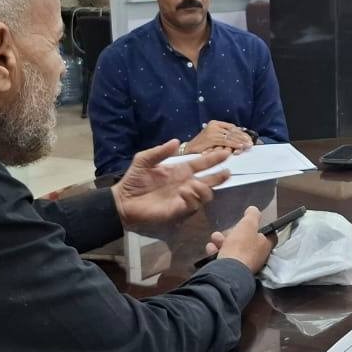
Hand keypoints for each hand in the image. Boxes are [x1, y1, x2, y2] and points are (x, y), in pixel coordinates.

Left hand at [112, 142, 230, 234]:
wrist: (123, 201)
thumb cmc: (134, 180)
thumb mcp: (144, 160)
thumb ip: (160, 151)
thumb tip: (176, 141)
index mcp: (179, 171)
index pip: (201, 164)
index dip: (213, 159)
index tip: (225, 153)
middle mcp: (185, 184)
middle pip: (209, 180)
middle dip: (219, 176)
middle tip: (227, 172)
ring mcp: (183, 198)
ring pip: (205, 194)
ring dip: (203, 188)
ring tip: (194, 184)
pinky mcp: (178, 210)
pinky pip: (193, 205)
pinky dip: (192, 198)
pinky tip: (183, 191)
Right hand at [187, 120, 253, 153]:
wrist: (188, 150)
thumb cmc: (201, 147)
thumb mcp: (214, 140)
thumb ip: (224, 138)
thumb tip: (239, 140)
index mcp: (215, 123)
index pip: (232, 127)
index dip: (241, 133)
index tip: (249, 138)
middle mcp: (214, 125)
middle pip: (232, 131)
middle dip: (243, 137)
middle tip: (250, 143)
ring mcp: (212, 130)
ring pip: (230, 136)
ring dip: (240, 141)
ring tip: (247, 145)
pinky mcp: (210, 137)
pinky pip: (225, 141)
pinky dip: (234, 144)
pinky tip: (240, 147)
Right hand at [204, 206, 272, 274]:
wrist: (227, 271)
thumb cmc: (241, 247)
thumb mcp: (248, 224)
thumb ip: (252, 215)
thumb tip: (254, 210)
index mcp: (265, 246)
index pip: (269, 235)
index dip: (261, 227)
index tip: (252, 222)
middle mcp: (257, 257)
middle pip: (246, 241)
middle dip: (233, 233)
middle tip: (226, 230)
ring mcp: (243, 265)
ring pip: (233, 249)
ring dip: (222, 241)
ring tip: (215, 237)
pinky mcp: (231, 271)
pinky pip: (224, 258)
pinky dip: (216, 252)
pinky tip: (211, 248)